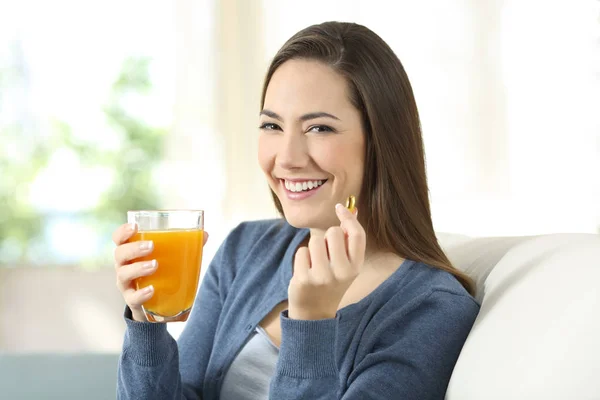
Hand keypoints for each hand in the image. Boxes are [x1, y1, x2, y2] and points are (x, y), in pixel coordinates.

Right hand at [112, 223, 208, 321]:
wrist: (155, 306)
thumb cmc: (161, 274)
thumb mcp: (169, 259)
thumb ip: (185, 246)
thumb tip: (205, 234)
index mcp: (131, 253)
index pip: (119, 239)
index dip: (123, 231)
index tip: (135, 226)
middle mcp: (124, 267)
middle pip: (120, 254)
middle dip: (133, 248)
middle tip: (151, 246)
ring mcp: (127, 285)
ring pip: (123, 274)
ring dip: (138, 268)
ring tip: (155, 265)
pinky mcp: (133, 302)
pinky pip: (132, 298)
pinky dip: (141, 294)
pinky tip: (152, 290)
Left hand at [288, 204, 365, 319]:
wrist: (314, 312)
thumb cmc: (331, 282)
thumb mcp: (346, 265)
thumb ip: (348, 241)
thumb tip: (350, 210)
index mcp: (356, 266)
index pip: (357, 234)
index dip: (348, 218)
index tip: (339, 208)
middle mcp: (342, 271)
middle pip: (333, 232)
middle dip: (326, 236)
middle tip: (325, 252)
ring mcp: (323, 276)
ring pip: (315, 241)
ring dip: (313, 248)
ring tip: (315, 263)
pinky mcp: (305, 279)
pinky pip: (301, 252)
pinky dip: (302, 258)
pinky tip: (306, 270)